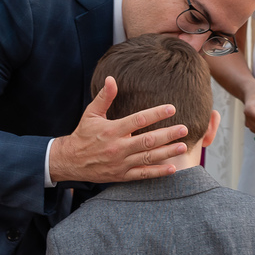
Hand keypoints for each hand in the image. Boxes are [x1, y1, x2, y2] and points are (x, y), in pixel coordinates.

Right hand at [49, 76, 189, 182]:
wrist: (70, 161)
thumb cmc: (83, 134)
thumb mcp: (91, 113)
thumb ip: (104, 97)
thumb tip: (111, 78)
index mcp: (112, 130)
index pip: (138, 120)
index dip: (156, 114)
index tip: (171, 109)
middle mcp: (118, 147)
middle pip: (147, 140)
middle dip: (167, 135)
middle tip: (184, 129)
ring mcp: (120, 163)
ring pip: (147, 158)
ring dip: (167, 153)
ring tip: (183, 147)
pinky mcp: (121, 175)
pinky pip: (142, 174)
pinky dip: (157, 172)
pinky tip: (172, 168)